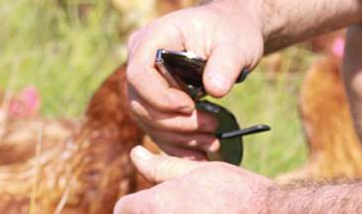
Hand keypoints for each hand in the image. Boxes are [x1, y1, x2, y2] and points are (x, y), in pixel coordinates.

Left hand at [114, 145, 275, 212]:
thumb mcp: (199, 171)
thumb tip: (135, 153)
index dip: (137, 203)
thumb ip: (162, 167)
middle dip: (153, 213)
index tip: (155, 202)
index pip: (124, 209)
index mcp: (156, 206)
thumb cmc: (237, 192)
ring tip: (195, 211)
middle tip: (182, 207)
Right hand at [125, 1, 264, 157]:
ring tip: (212, 141)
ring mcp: (145, 79)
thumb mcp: (235, 44)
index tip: (190, 107)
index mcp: (154, 36)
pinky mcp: (153, 98)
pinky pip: (156, 126)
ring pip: (147, 118)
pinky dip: (176, 143)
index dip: (160, 97)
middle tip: (210, 128)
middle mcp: (141, 57)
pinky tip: (200, 152)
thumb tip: (215, 90)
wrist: (231, 33)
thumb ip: (225, 64)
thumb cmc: (232, 31)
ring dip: (177, 137)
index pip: (139, 74)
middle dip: (174, 122)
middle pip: (140, 101)